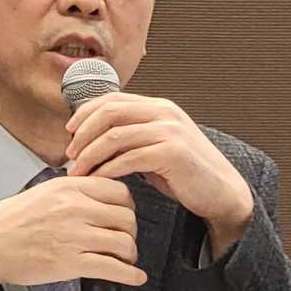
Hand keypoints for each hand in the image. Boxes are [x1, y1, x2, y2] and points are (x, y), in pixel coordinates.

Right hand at [0, 176, 146, 290]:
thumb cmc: (8, 221)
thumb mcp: (42, 191)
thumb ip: (72, 191)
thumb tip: (97, 194)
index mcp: (69, 188)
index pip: (119, 191)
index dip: (127, 205)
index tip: (125, 214)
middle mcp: (75, 209)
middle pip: (126, 217)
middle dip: (131, 231)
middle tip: (125, 238)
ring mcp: (74, 236)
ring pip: (124, 242)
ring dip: (130, 253)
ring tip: (126, 258)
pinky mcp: (71, 263)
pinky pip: (113, 268)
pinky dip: (130, 275)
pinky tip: (136, 277)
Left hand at [64, 92, 254, 256]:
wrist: (221, 192)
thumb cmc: (183, 172)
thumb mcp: (155, 145)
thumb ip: (131, 136)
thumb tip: (92, 137)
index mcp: (158, 106)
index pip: (111, 99)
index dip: (85, 113)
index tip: (69, 133)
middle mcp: (164, 112)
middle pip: (109, 113)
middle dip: (82, 134)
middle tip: (69, 155)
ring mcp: (170, 131)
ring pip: (114, 136)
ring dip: (89, 155)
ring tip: (77, 172)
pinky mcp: (172, 153)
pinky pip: (128, 159)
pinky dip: (107, 170)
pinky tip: (98, 180)